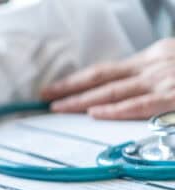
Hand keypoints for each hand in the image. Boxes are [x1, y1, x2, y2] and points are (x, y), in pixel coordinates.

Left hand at [42, 38, 174, 119]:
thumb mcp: (173, 62)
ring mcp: (160, 82)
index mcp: (151, 58)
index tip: (57, 88)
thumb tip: (128, 85)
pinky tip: (94, 113)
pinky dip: (115, 110)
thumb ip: (150, 74)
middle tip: (45, 95)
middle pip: (100, 77)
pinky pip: (139, 105)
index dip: (77, 80)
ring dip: (81, 100)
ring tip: (58, 107)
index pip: (106, 70)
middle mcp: (151, 67)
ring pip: (112, 91)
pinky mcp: (172, 97)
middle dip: (69, 87)